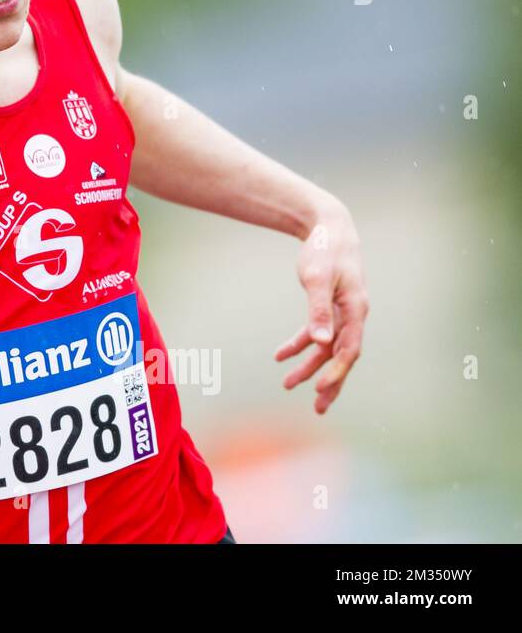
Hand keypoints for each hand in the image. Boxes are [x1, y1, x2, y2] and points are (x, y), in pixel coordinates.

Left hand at [275, 197, 368, 413]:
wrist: (328, 227)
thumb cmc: (324, 250)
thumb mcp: (317, 278)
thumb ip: (318, 310)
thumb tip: (320, 342)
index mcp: (355, 309)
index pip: (349, 349)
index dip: (336, 371)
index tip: (319, 389)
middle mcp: (353, 314)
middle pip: (342, 356)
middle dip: (330, 382)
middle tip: (318, 408)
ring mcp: (343, 312)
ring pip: (328, 348)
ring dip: (310, 366)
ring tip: (288, 384)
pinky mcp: (330, 307)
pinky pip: (317, 333)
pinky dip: (300, 344)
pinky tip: (280, 355)